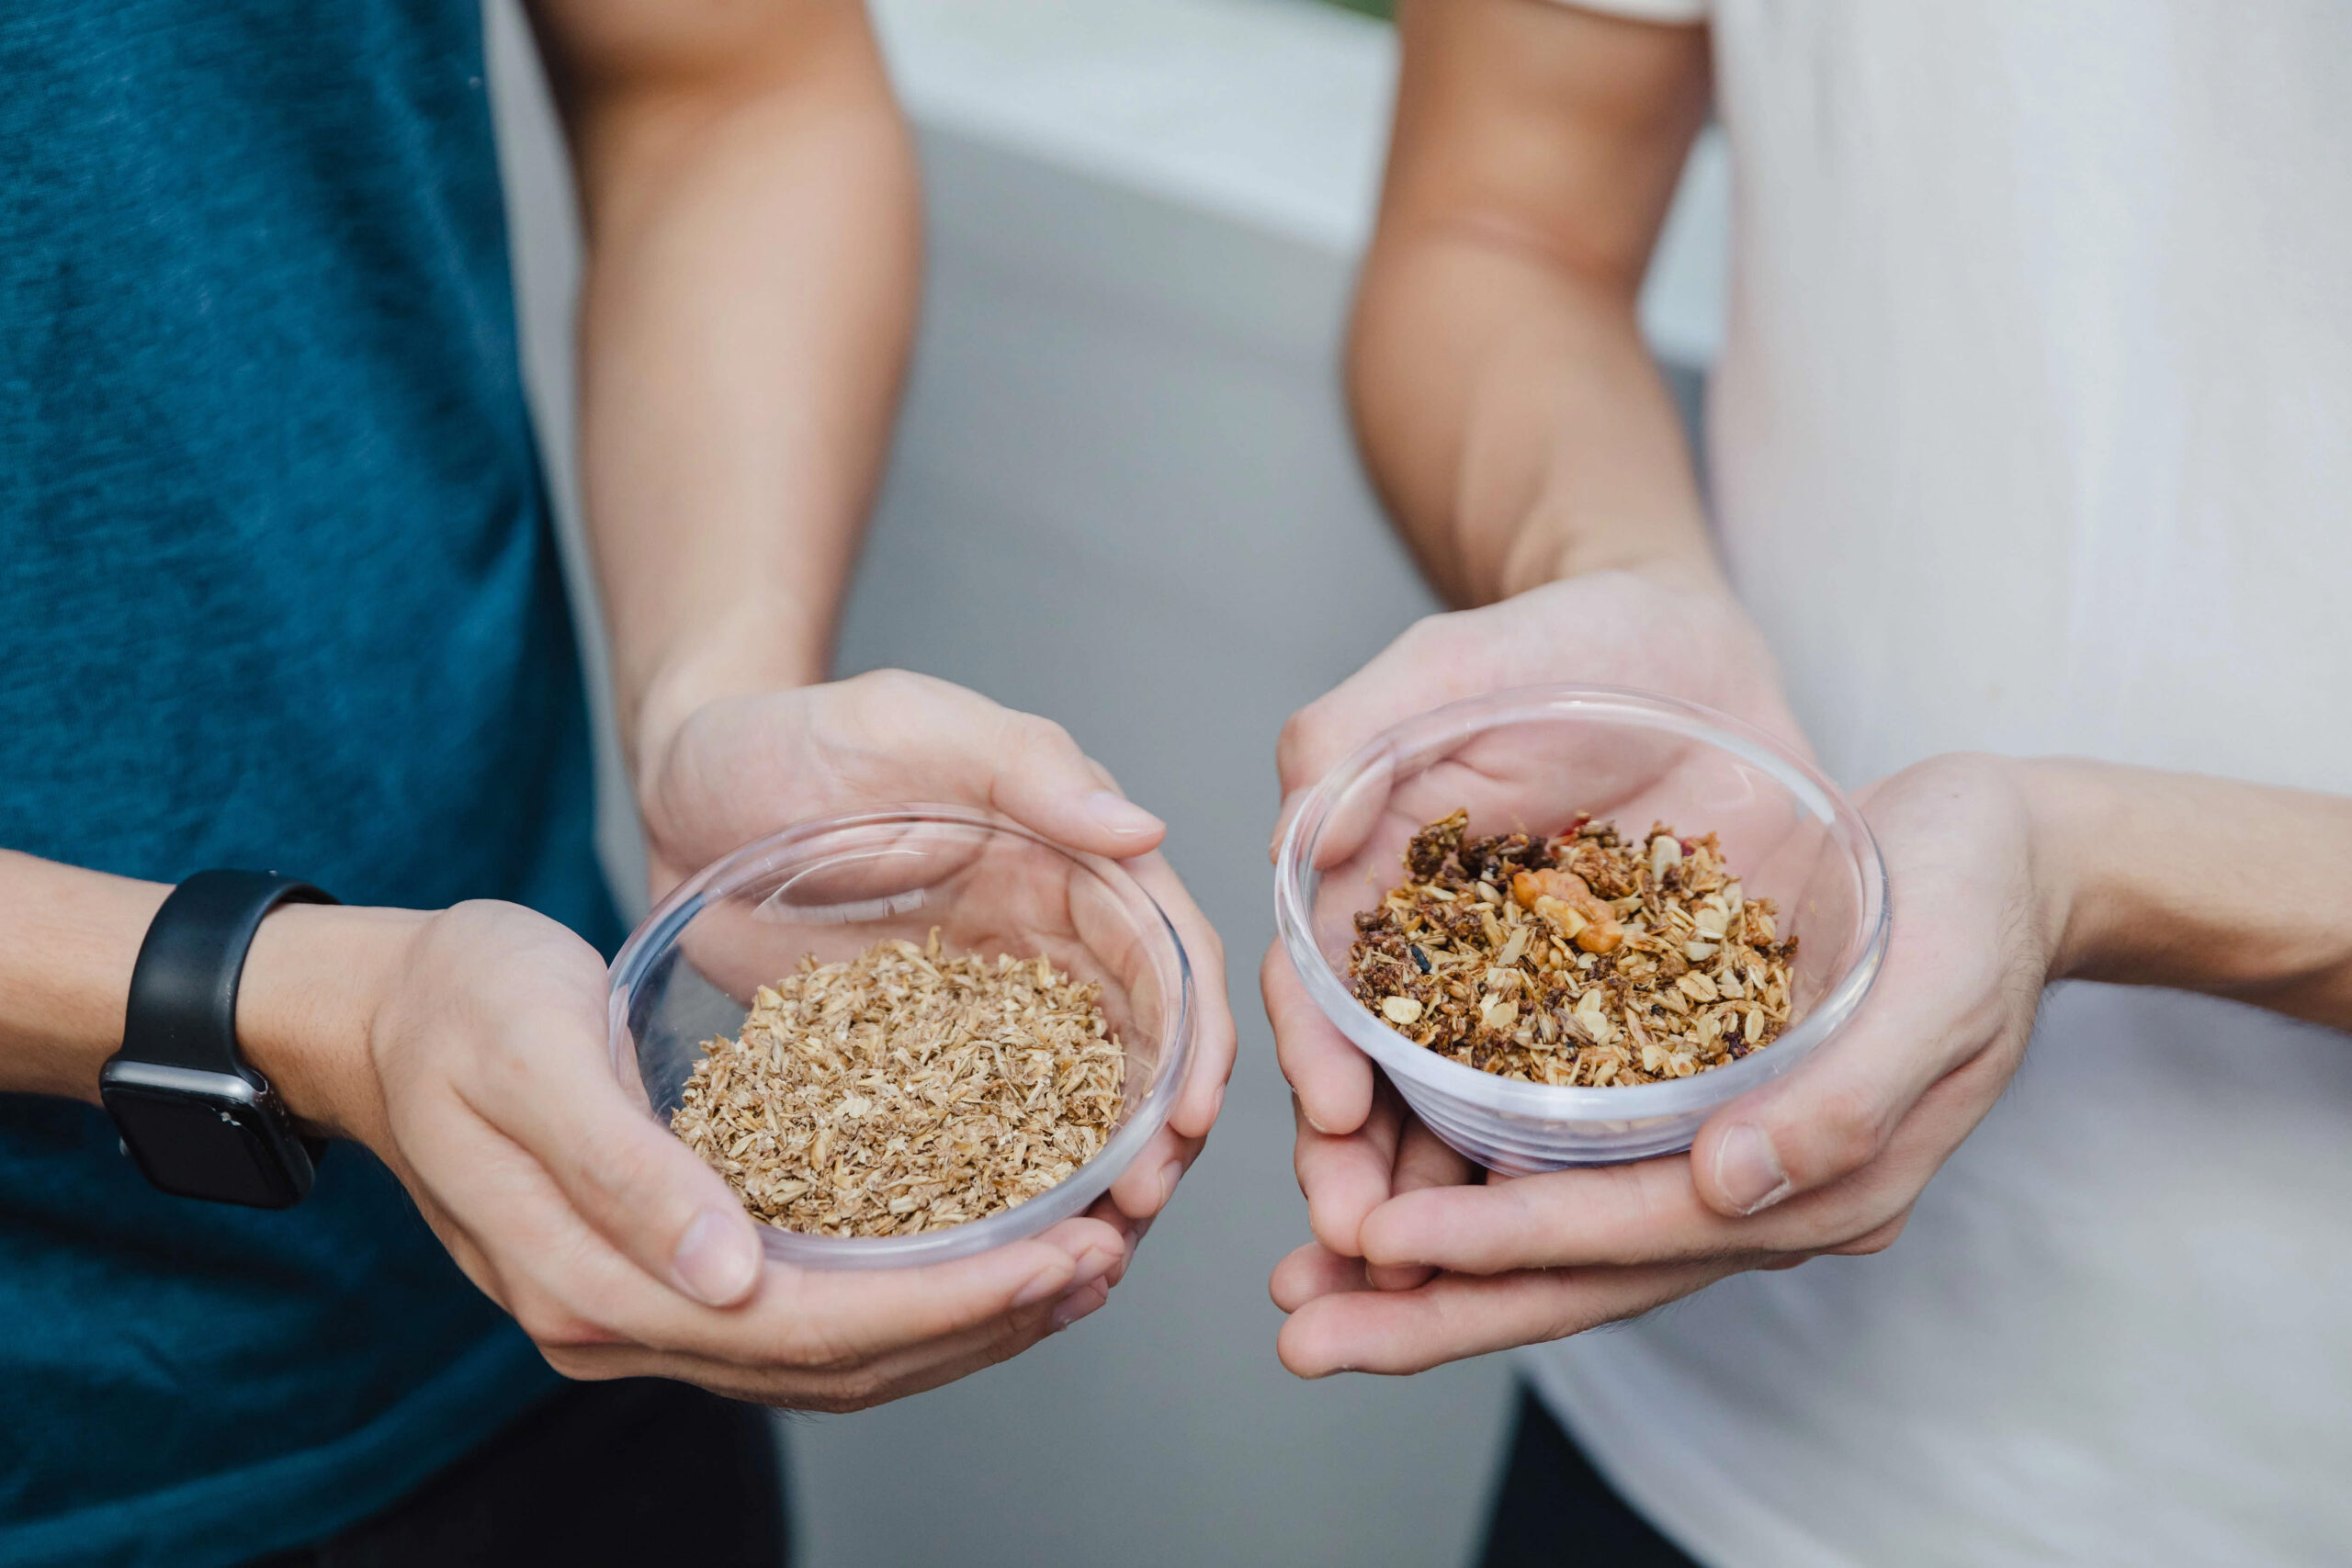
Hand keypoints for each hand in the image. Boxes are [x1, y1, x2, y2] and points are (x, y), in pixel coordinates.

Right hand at [252, 899, 1135, 1409]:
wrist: (380, 1010)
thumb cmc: (459, 1004)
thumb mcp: (533, 1059)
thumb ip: (626, 1172)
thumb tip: (728, 1278)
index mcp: (590, 1279)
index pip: (806, 1326)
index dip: (948, 1304)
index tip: (1063, 1254)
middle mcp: (624, 1320)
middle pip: (835, 1363)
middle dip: (983, 1323)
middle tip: (1102, 1262)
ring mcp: (644, 1308)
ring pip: (829, 1357)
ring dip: (958, 1326)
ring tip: (1073, 1271)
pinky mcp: (666, 1273)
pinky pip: (804, 1315)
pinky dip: (902, 1300)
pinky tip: (975, 1257)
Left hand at [635, 669, 1233, 1240]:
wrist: (679, 791)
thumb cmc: (790, 735)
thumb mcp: (906, 724)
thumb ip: (1026, 764)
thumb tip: (1143, 827)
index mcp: (1070, 864)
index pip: (1167, 958)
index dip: (1194, 1041)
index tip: (1189, 1120)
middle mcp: (1046, 946)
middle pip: (1142, 1055)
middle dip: (1158, 1138)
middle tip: (1134, 1214)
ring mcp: (982, 1016)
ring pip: (1070, 1112)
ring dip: (1093, 1183)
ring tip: (1083, 1257)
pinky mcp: (913, 1068)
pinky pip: (972, 1139)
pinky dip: (1000, 1194)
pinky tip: (997, 1257)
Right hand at [1266, 568, 1801, 1198]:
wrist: (1696, 651)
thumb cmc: (1554, 643)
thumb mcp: (1442, 669)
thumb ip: (1350, 738)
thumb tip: (1299, 844)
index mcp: (1369, 897)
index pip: (1318, 991)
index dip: (1315, 1056)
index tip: (1332, 1115)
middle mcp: (1442, 972)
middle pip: (1385, 1092)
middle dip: (1364, 1176)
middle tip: (1364, 1246)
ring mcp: (1540, 1010)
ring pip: (1480, 1130)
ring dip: (1453, 1213)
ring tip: (1444, 1284)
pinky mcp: (1641, 1028)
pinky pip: (1608, 1119)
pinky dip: (1582, 1186)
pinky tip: (1585, 1241)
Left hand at [1269, 752, 2059, 1374]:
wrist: (2009, 852)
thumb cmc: (1979, 899)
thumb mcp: (1940, 980)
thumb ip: (1846, 1098)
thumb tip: (1733, 1187)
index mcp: (1818, 1181)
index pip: (1632, 1231)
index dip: (1503, 1241)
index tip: (1383, 1242)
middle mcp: (1753, 1190)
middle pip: (1572, 1270)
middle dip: (1430, 1307)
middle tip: (1300, 1331)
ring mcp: (1719, 1156)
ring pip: (1552, 1232)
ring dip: (1429, 1263)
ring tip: (1306, 1279)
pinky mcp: (1684, 1101)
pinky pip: (1562, 1165)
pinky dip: (1469, 1183)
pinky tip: (1383, 1180)